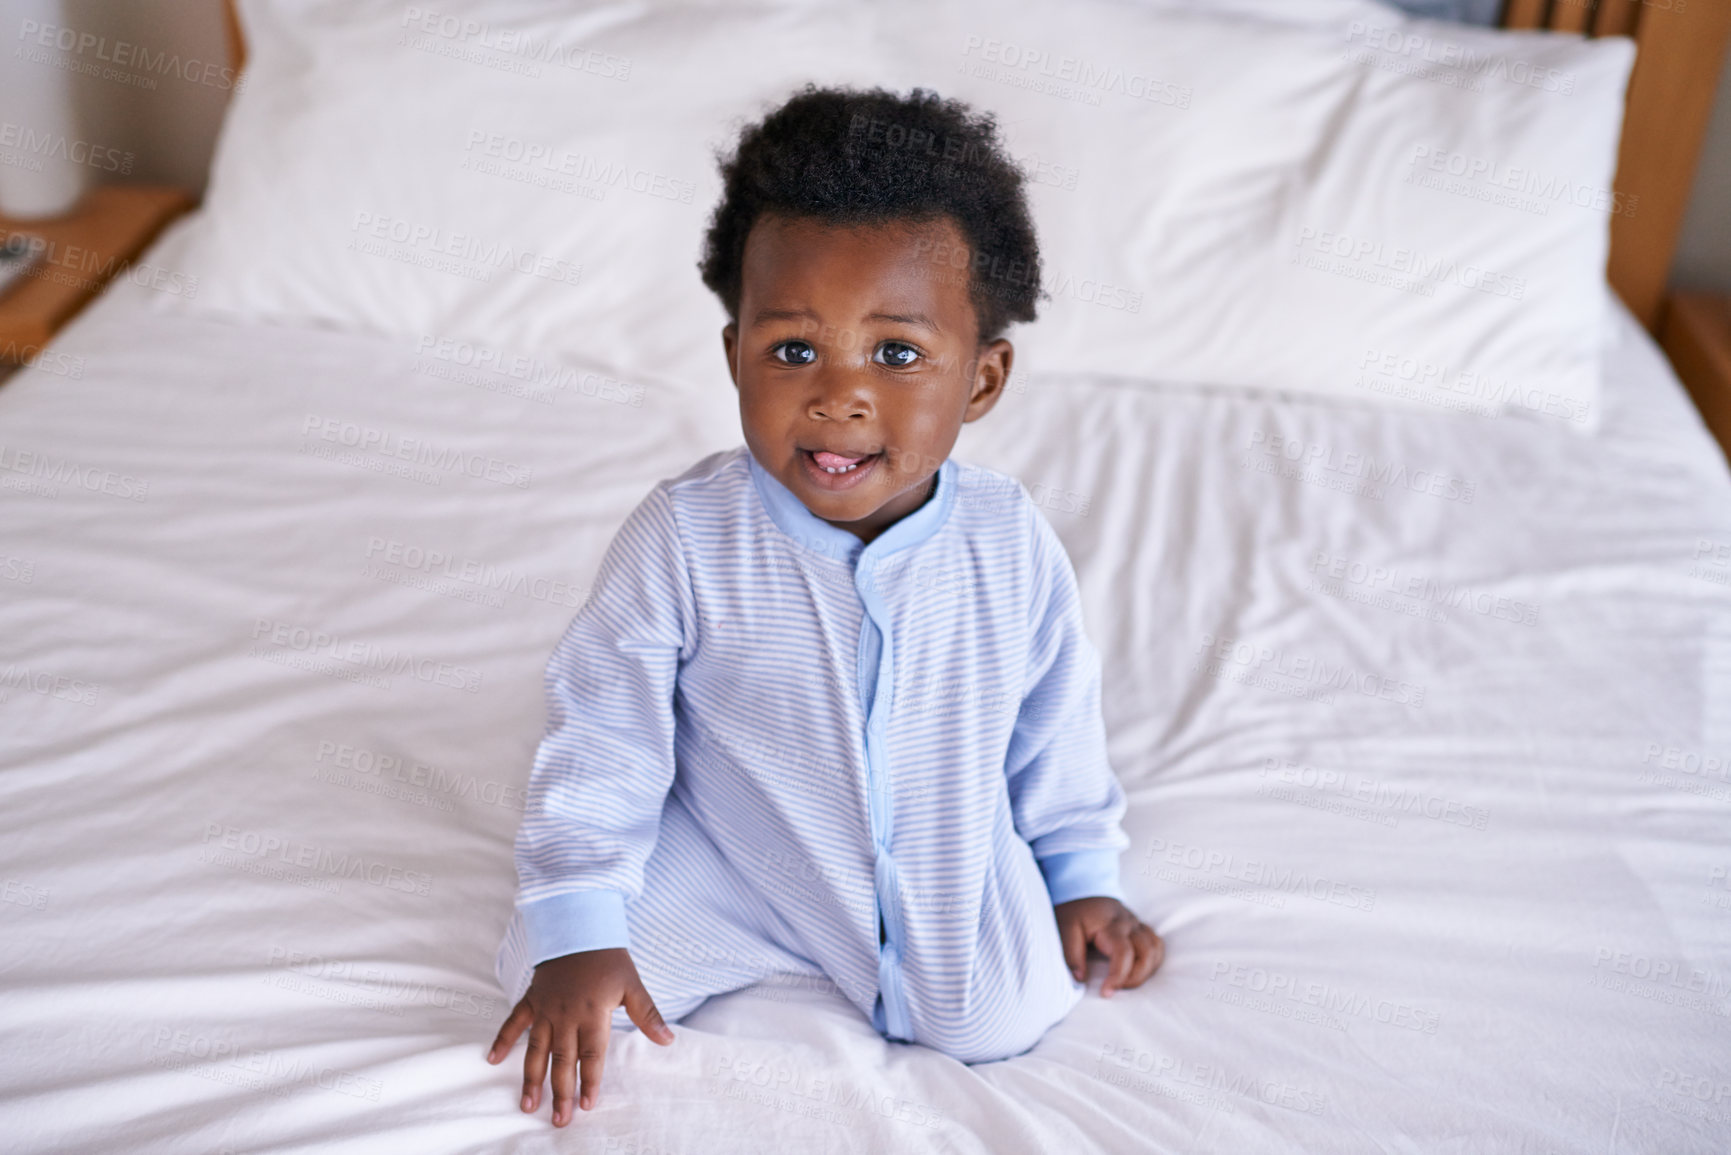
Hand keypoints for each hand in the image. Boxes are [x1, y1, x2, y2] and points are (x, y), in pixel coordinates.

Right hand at [486, 947, 673, 1124]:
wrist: (579, 927)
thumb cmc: (608, 958)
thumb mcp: (632, 984)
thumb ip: (648, 1015)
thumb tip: (668, 1040)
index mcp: (592, 1013)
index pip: (591, 1055)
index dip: (589, 1081)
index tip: (587, 1105)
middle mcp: (566, 1015)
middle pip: (562, 1061)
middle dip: (561, 1092)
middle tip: (559, 1120)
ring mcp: (545, 1009)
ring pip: (536, 1050)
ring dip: (531, 1079)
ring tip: (528, 1105)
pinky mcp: (531, 999)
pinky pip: (513, 1022)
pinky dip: (502, 1040)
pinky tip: (492, 1060)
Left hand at [1054, 896, 1163, 997]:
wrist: (1081, 889)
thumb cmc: (1073, 912)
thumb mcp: (1064, 928)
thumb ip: (1071, 953)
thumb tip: (1080, 978)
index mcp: (1110, 924)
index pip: (1123, 953)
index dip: (1118, 976)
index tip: (1106, 993)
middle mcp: (1129, 923)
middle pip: (1147, 952)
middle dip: (1135, 978)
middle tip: (1115, 989)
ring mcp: (1137, 924)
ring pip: (1155, 949)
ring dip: (1146, 971)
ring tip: (1125, 982)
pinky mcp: (1140, 928)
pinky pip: (1156, 944)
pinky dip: (1152, 961)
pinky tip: (1137, 971)